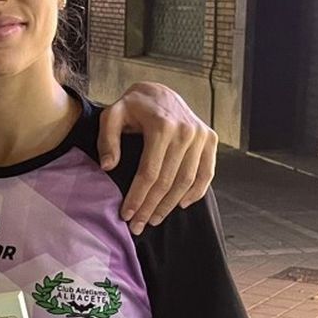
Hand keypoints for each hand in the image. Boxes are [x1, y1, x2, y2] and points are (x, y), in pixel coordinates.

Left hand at [97, 84, 216, 232]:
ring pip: (187, 181)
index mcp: (161, 126)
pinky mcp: (210, 139)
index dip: (138, 197)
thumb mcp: (112, 115)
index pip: (149, 172)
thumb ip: (107, 139)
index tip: (127, 215)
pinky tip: (180, 205)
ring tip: (155, 220)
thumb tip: (108, 166)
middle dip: (152, 207)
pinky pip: (206, 173)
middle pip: (168, 181)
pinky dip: (196, 192)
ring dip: (170, 205)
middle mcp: (185, 131)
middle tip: (139, 226)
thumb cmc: (132, 107)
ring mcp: (201, 135)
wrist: (159, 92)